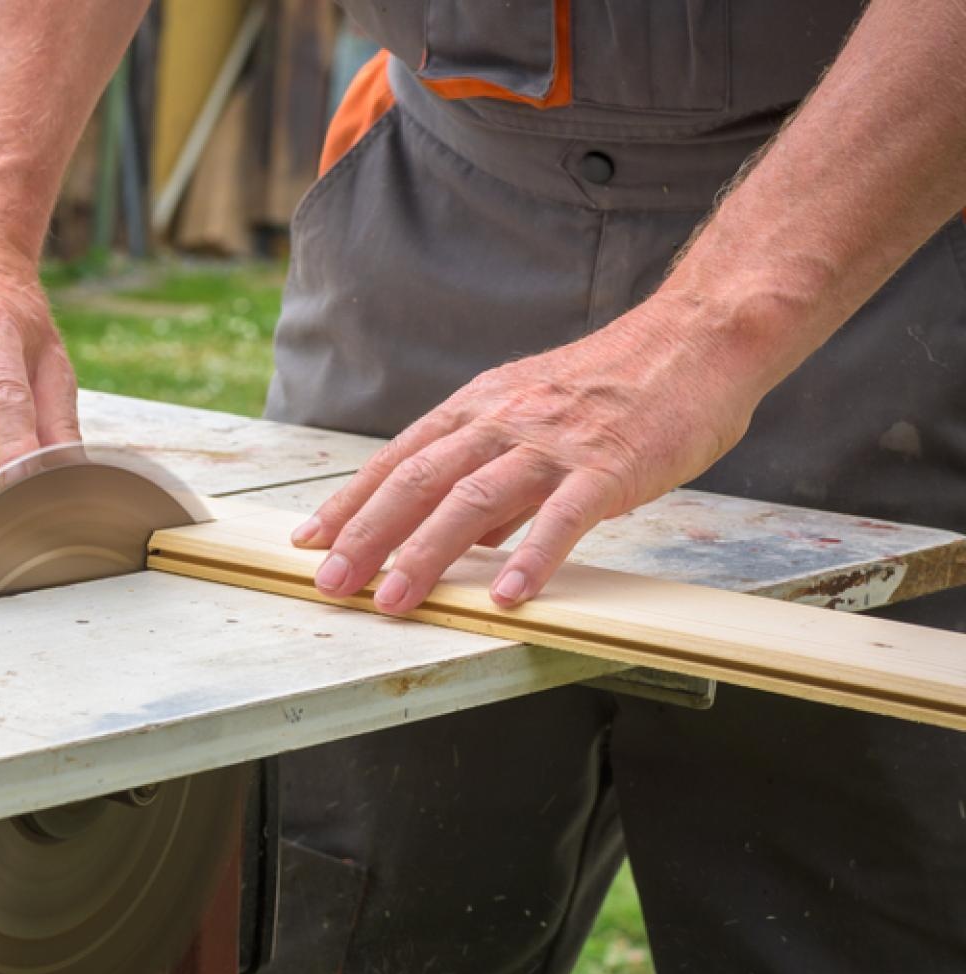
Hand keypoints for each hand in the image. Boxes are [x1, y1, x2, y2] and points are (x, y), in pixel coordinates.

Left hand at [290, 303, 768, 611]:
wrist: (696, 340)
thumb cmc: (612, 387)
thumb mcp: (532, 418)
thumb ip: (491, 476)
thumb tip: (459, 541)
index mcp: (478, 409)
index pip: (398, 461)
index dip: (350, 503)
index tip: (309, 542)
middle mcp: (503, 421)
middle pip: (417, 482)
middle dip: (366, 537)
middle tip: (331, 584)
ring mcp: (553, 443)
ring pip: (472, 499)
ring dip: (426, 555)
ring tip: (394, 601)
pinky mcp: (609, 465)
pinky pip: (563, 516)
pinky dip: (532, 555)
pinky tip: (508, 595)